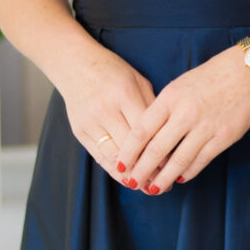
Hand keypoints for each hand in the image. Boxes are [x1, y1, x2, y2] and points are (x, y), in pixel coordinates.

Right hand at [60, 47, 156, 184]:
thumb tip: (168, 136)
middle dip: (148, 168)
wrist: (75, 64)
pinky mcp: (79, 130)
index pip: (147, 131)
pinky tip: (126, 178)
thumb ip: (151, 106)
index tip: (174, 166)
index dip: (161, 152)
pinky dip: (113, 169)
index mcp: (125, 94)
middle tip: (163, 183)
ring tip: (146, 186)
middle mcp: (106, 110)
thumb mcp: (138, 81)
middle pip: (131, 148)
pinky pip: (99, 156)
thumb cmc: (113, 71)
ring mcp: (90, 122)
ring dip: (130, 175)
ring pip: (114, 157)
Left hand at [121, 48, 249, 192]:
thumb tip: (145, 138)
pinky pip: (200, 161)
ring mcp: (205, 127)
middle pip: (157, 150)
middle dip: (142, 171)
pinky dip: (187, 173)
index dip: (129, 152)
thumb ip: (162, 110)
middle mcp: (185, 113)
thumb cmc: (209, 78)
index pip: (142, 131)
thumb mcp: (179, 87)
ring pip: (178, 161)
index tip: (121, 166)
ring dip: (163, 179)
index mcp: (170, 98)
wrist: (247, 72)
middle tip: (133, 184)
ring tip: (154, 189)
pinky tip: (179, 178)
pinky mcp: (223, 137)